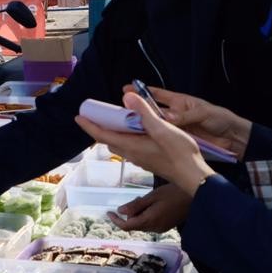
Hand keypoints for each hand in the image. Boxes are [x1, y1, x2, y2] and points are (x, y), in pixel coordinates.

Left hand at [76, 92, 213, 197]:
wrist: (193, 175)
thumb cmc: (179, 153)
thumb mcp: (162, 128)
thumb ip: (144, 113)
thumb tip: (126, 97)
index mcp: (132, 146)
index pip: (103, 135)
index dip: (89, 126)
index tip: (78, 117)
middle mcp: (132, 154)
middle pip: (110, 140)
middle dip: (100, 128)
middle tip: (97, 114)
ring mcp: (141, 158)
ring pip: (120, 144)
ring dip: (114, 132)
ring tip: (116, 119)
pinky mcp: (149, 160)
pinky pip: (131, 147)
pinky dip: (127, 136)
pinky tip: (138, 130)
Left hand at [108, 184, 190, 231]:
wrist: (197, 197)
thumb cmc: (174, 193)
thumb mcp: (153, 196)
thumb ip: (136, 205)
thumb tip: (120, 211)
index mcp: (149, 221)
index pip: (127, 226)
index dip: (116, 220)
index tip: (108, 212)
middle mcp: (154, 228)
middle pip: (134, 225)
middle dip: (130, 214)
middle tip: (137, 198)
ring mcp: (161, 228)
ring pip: (142, 224)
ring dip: (138, 214)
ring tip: (146, 199)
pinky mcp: (166, 226)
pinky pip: (150, 223)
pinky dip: (146, 215)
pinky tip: (153, 204)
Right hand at [127, 85, 251, 158]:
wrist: (233, 137)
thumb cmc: (220, 119)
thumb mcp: (204, 113)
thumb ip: (185, 116)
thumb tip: (168, 118)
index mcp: (180, 102)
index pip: (157, 95)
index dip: (143, 91)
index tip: (127, 89)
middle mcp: (174, 115)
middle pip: (152, 112)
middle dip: (137, 111)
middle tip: (120, 113)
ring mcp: (176, 129)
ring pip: (155, 127)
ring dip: (143, 128)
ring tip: (126, 130)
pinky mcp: (179, 141)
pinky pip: (163, 140)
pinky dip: (153, 141)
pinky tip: (142, 143)